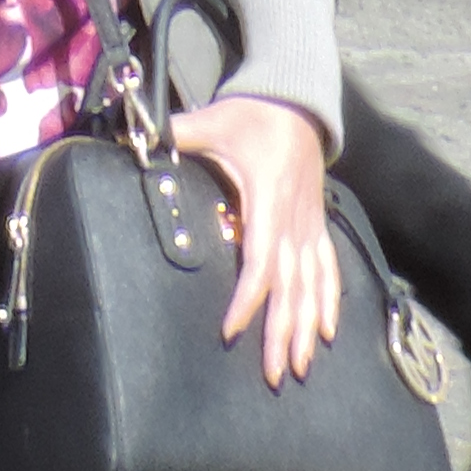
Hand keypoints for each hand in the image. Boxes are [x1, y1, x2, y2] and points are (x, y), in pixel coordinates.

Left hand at [169, 98, 342, 373]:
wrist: (297, 98)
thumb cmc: (253, 113)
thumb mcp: (214, 119)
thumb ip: (178, 132)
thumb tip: (140, 136)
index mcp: (268, 198)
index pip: (261, 259)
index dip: (247, 296)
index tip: (231, 328)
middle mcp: (294, 218)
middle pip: (289, 285)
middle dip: (281, 331)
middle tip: (272, 373)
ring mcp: (309, 223)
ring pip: (312, 284)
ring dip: (306, 326)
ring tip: (299, 366)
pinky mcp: (317, 222)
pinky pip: (328, 267)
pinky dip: (329, 300)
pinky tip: (327, 330)